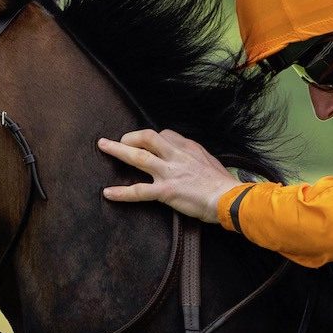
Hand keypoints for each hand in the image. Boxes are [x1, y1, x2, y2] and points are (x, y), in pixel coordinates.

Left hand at [97, 129, 237, 223]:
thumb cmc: (222, 184)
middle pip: (147, 138)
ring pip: (138, 157)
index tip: (145, 144)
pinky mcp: (166, 191)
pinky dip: (122, 192)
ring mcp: (169, 172)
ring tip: (103, 147)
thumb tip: (187, 159)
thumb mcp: (209, 161)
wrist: (229, 198)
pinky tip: (108, 193)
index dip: (151, 139)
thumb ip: (194, 156)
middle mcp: (176, 155)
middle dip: (128, 137)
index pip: (164, 134)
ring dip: (118, 151)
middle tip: (114, 140)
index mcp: (187, 148)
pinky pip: (139, 191)